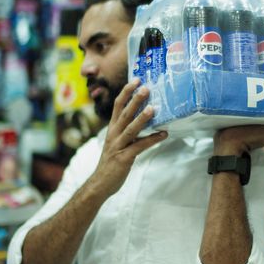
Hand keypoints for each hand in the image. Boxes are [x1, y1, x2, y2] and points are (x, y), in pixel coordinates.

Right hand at [91, 78, 167, 195]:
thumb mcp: (116, 142)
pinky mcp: (124, 158)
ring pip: (130, 129)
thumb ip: (126, 130)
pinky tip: (164, 134)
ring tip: (153, 108)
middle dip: (135, 100)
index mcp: (112, 129)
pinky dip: (152, 140)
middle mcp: (114, 134)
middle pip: (124, 113)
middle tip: (146, 87)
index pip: (117, 105)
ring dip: (142, 118)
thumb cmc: (111, 162)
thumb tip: (143, 117)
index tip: (136, 79)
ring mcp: (118, 146)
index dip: (126, 92)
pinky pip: (139, 147)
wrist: (100, 183)